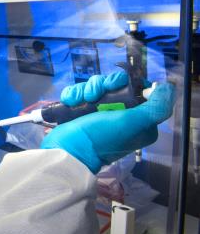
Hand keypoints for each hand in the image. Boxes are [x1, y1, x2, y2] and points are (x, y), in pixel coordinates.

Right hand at [41, 72, 174, 172]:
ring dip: (85, 89)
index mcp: (139, 121)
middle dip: (101, 86)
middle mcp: (121, 117)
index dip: (125, 83)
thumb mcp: (132, 123)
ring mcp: (101, 114)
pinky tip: (70, 101)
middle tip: (93, 96)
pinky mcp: (83, 113)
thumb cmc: (100, 137)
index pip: (137, 90)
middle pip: (114, 86)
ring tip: (79, 100)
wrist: (68, 150)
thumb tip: (166, 88)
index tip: (115, 86)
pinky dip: (74, 94)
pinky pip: (81, 93)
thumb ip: (155, 108)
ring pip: (96, 88)